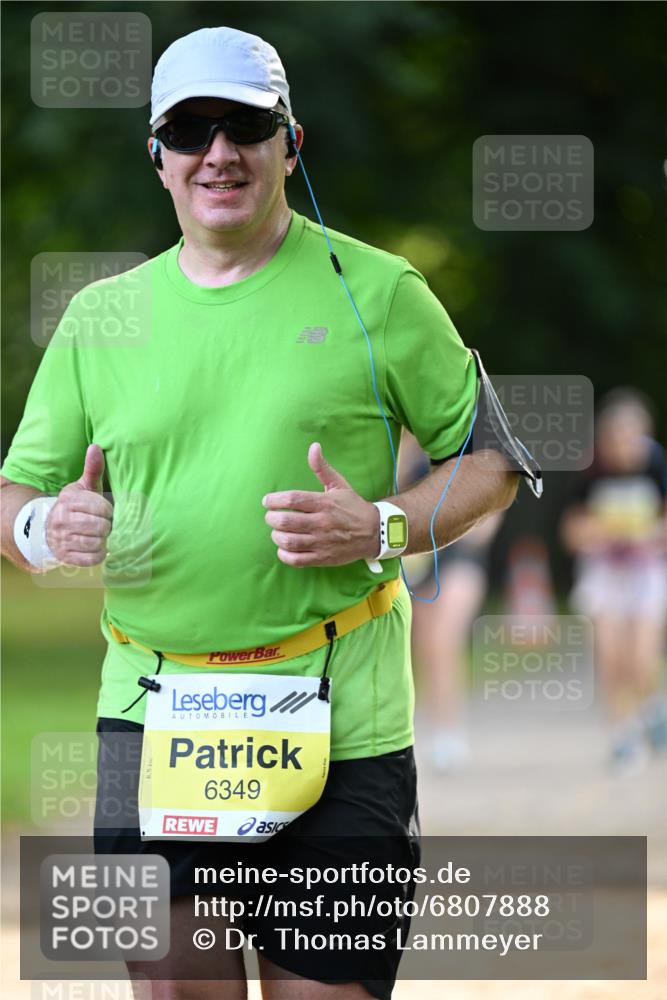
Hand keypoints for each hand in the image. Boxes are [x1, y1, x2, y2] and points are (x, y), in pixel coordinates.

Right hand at [46, 444, 112, 565]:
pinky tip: (97, 546)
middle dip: (107, 526)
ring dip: (103, 540)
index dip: (109, 511)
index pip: (101, 508)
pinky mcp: (66, 557)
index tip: (107, 511)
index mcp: (68, 500)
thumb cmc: (78, 505)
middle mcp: (61, 520)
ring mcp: (62, 540)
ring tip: (100, 535)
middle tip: (105, 524)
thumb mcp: (85, 487)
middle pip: (100, 527)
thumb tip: (95, 447)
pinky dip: (99, 554)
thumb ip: (93, 469)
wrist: (51, 529)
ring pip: (96, 543)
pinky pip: (92, 559)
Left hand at [263, 442, 379, 567]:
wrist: (375, 532)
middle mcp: (322, 522)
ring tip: (277, 531)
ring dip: (276, 536)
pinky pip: (297, 560)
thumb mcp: (339, 484)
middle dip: (271, 518)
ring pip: (288, 541)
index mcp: (324, 503)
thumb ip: (322, 468)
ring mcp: (322, 542)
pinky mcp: (323, 558)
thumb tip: (313, 447)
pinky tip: (284, 548)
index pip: (292, 499)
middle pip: (286, 521)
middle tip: (271, 517)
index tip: (267, 501)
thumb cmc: (353, 507)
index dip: (274, 500)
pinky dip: (284, 555)